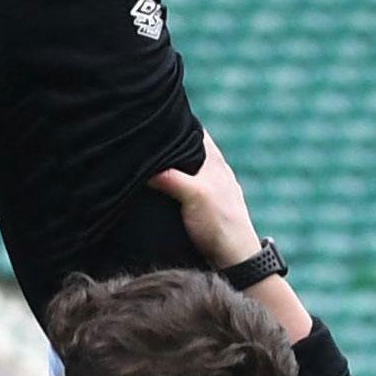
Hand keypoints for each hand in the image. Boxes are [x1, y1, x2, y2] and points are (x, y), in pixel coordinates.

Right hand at [145, 133, 260, 268]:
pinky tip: (154, 189)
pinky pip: (182, 187)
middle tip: (139, 139)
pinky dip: (169, 184)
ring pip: (183, 169)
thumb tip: (142, 164)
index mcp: (214, 160)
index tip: (152, 116)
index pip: (193, 129)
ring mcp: (208, 189)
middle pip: (185, 148)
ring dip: (166, 166)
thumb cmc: (221, 224)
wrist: (236, 260)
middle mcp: (212, 170)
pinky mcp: (201, 206)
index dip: (175, 120)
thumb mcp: (195, 196)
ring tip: (140, 161)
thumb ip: (170, 177)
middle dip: (165, 143)